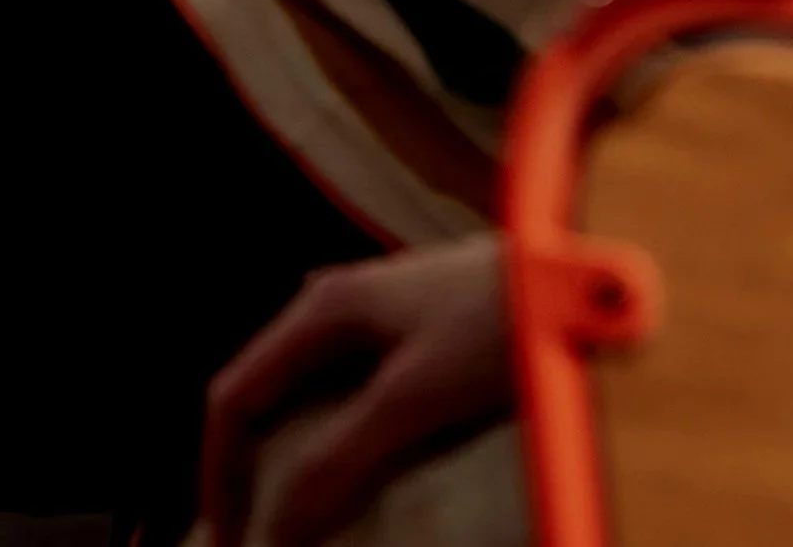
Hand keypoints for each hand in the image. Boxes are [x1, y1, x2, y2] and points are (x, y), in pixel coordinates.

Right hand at [201, 242, 514, 546]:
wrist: (573, 273)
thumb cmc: (497, 321)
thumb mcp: (414, 397)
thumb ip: (342, 459)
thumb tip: (277, 527)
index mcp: (322, 311)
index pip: (234, 395)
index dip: (220, 473)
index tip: (230, 540)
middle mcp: (337, 306)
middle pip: (267, 394)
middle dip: (253, 468)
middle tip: (262, 537)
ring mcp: (375, 317)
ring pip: (308, 396)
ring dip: (297, 457)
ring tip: (307, 517)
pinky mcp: (413, 334)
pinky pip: (351, 396)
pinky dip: (339, 442)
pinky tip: (362, 474)